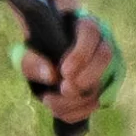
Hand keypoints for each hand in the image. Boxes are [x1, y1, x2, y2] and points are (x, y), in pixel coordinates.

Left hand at [25, 13, 117, 127]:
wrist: (48, 55)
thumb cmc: (37, 49)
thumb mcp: (26, 51)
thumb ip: (32, 60)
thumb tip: (51, 76)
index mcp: (85, 24)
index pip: (91, 33)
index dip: (81, 54)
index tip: (64, 72)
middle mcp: (103, 42)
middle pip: (105, 57)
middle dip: (86, 78)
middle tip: (63, 89)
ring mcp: (109, 65)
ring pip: (106, 82)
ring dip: (79, 99)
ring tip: (50, 101)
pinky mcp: (106, 86)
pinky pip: (99, 102)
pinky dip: (79, 111)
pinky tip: (58, 111)